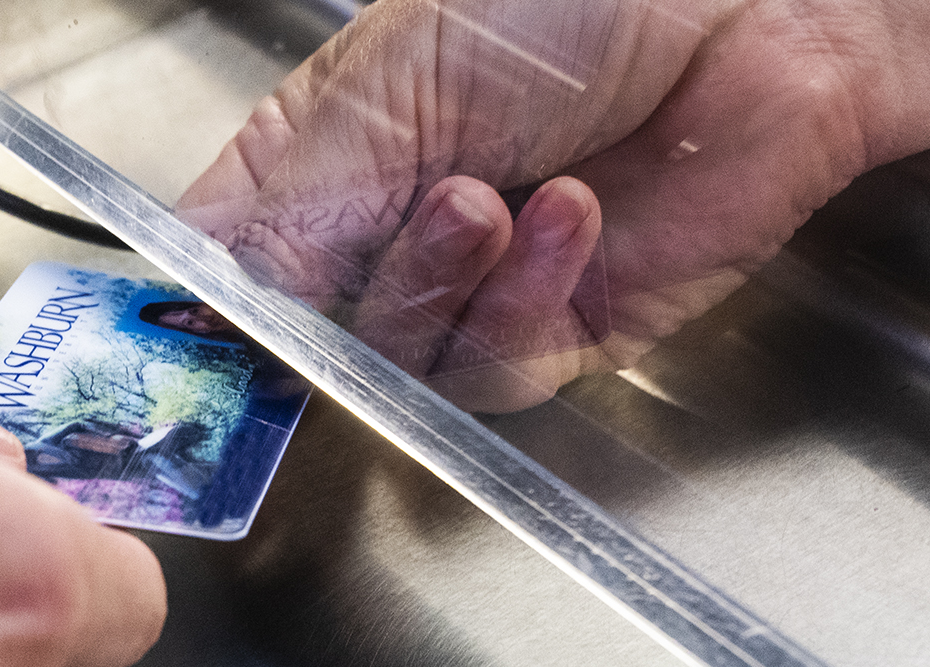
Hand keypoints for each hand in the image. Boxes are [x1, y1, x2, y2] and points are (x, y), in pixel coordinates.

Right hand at [179, 0, 929, 411]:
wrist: (748, 10)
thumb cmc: (567, 1)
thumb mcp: (388, 82)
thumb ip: (289, 200)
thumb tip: (200, 301)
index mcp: (322, 160)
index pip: (227, 269)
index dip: (204, 316)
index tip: (181, 340)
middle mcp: (388, 235)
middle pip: (302, 340)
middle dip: (329, 299)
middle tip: (360, 237)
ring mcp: (474, 289)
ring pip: (398, 367)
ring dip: (433, 286)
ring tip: (484, 198)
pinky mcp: (565, 330)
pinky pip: (500, 367)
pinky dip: (521, 300)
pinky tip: (563, 215)